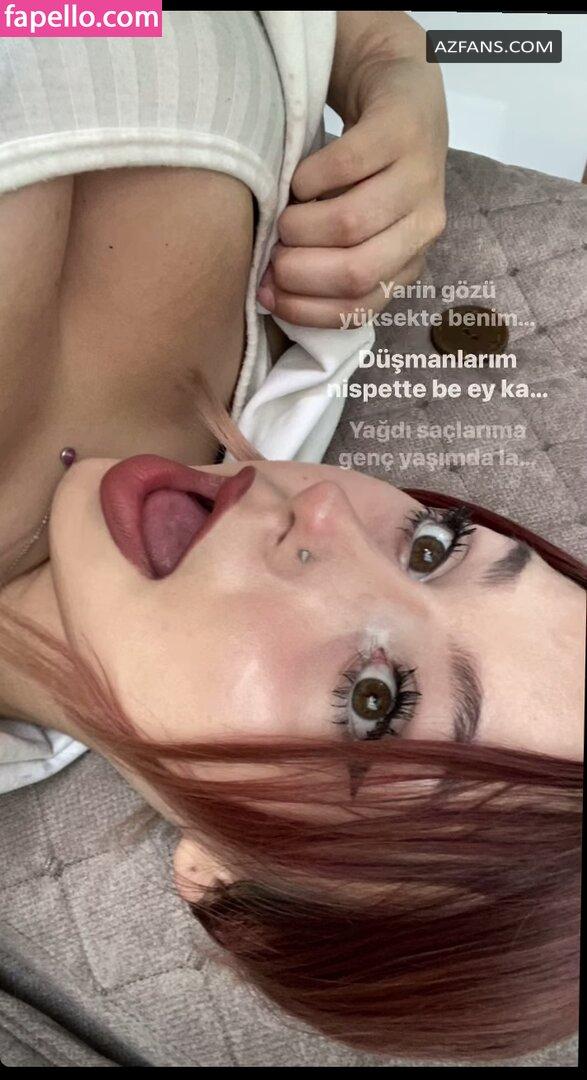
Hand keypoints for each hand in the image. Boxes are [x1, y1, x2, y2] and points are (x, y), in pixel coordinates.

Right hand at [257, 28, 447, 328]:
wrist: (401, 90)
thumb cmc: (369, 173)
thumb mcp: (361, 227)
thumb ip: (330, 262)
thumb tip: (269, 293)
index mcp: (411, 261)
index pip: (361, 307)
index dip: (307, 310)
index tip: (267, 296)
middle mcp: (425, 226)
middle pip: (357, 271)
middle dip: (300, 272)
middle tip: (271, 257)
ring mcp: (420, 177)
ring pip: (350, 224)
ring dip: (300, 226)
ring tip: (283, 219)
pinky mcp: (403, 131)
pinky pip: (347, 166)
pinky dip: (310, 178)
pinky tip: (299, 180)